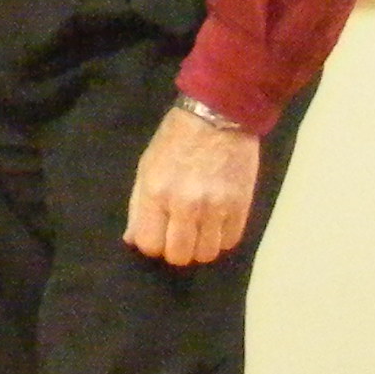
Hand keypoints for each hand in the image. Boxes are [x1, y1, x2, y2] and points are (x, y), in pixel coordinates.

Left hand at [122, 104, 262, 265]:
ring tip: (199, 231)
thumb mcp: (146, 168)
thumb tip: (133, 239)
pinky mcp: (241, 206)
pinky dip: (221, 239)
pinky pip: (230, 242)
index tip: (157, 237)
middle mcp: (185, 205)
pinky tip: (216, 225)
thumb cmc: (174, 141)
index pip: (150, 244)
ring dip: (200, 247)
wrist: (217, 118)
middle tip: (178, 237)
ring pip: (207, 253)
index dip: (152, 246)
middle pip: (179, 255)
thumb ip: (138, 206)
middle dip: (176, 251)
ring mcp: (216, 207)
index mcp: (155, 193)